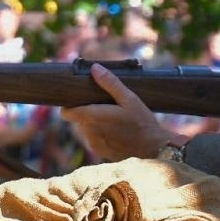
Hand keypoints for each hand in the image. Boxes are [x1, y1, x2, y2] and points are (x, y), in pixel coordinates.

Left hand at [63, 64, 179, 161]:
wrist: (153, 150)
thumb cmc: (142, 123)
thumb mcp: (130, 99)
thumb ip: (110, 83)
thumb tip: (94, 68)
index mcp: (93, 117)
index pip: (66, 113)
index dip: (68, 105)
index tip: (78, 98)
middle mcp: (90, 133)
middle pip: (79, 118)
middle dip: (87, 110)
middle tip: (104, 104)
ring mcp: (95, 144)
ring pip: (87, 128)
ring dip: (95, 122)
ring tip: (114, 117)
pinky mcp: (101, 151)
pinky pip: (95, 138)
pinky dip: (102, 132)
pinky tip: (117, 130)